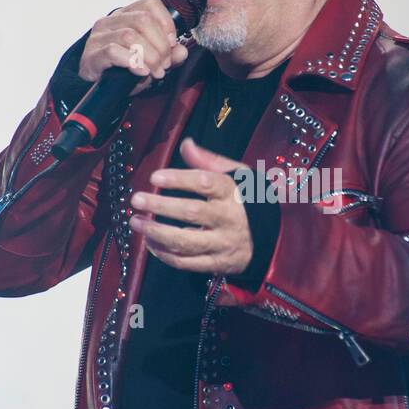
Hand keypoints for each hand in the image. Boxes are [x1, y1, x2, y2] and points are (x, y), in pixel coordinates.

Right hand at [79, 0, 189, 96]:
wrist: (98, 87)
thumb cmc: (123, 70)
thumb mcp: (151, 61)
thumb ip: (169, 55)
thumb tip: (182, 52)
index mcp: (126, 15)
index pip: (150, 4)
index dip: (166, 22)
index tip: (172, 44)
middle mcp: (111, 21)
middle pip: (143, 20)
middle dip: (160, 45)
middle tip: (164, 64)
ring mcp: (99, 36)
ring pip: (130, 36)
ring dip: (149, 56)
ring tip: (155, 72)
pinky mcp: (92, 54)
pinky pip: (113, 51)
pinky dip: (133, 62)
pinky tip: (141, 72)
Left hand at [129, 138, 252, 273]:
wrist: (273, 239)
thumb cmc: (248, 202)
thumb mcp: (238, 176)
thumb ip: (210, 161)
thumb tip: (186, 144)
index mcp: (233, 193)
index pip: (205, 183)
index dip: (178, 179)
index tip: (155, 177)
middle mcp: (229, 219)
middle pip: (191, 212)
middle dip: (160, 206)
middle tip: (136, 199)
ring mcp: (223, 244)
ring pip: (185, 241)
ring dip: (155, 232)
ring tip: (135, 222)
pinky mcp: (217, 264)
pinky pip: (186, 263)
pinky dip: (164, 254)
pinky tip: (149, 242)